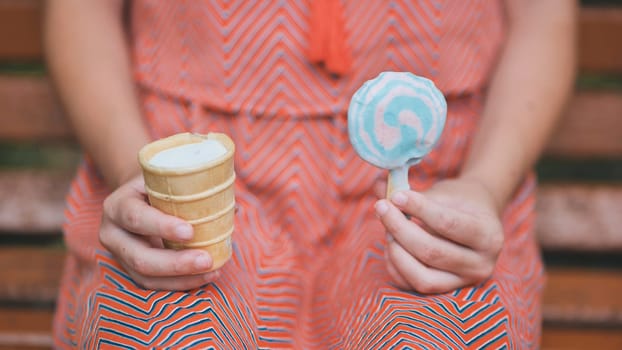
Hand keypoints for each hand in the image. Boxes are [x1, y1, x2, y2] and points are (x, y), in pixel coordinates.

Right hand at [99, 175, 219, 289]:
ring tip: (212, 271)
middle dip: (176, 263)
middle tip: (207, 260)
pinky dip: (180, 283)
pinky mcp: (131, 270)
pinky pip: (154, 284)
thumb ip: (194, 188)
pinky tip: (204, 278)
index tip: (190, 232)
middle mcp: (112, 233)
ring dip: (182, 278)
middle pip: (140, 257)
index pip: (135, 217)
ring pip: (146, 276)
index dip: (162, 227)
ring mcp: (119, 255)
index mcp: (117, 204)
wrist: (139, 194)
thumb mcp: (168, 176)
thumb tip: (232, 208)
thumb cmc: (160, 183)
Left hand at [374, 178, 503, 293]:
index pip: (447, 223)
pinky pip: (412, 285)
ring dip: (396, 250)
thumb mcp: (444, 193)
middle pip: (431, 251)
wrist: (478, 220)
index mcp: (489, 235)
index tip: (395, 196)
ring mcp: (464, 282)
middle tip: (381, 207)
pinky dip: (396, 266)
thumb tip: (378, 186)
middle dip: (399, 228)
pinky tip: (391, 245)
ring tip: (387, 229)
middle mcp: (481, 264)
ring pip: (421, 275)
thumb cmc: (460, 203)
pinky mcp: (445, 291)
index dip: (418, 208)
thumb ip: (414, 194)